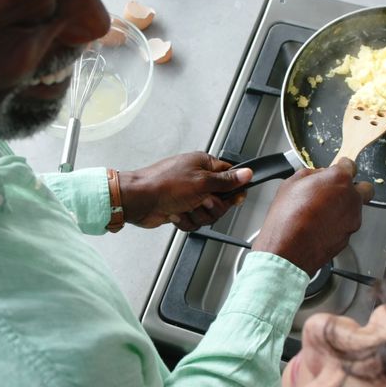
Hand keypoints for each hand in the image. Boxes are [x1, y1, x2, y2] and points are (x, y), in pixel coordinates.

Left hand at [119, 152, 252, 230]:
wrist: (139, 201)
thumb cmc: (163, 185)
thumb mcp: (202, 182)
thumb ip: (227, 181)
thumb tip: (246, 173)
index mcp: (204, 165)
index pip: (230, 177)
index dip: (234, 190)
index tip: (234, 198)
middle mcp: (197, 179)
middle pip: (221, 200)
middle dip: (211, 207)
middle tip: (201, 202)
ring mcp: (188, 195)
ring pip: (207, 214)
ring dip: (196, 215)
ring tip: (185, 207)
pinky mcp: (180, 209)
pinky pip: (194, 221)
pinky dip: (185, 220)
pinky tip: (175, 213)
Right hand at [251, 158, 373, 275]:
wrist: (287, 251)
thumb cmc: (286, 218)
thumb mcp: (290, 184)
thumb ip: (311, 174)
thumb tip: (318, 175)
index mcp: (339, 180)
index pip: (350, 165)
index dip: (340, 167)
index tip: (334, 170)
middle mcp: (352, 199)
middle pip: (364, 188)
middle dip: (352, 188)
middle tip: (334, 191)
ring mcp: (352, 220)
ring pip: (355, 209)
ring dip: (343, 207)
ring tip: (320, 212)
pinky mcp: (348, 237)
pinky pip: (346, 225)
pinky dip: (337, 224)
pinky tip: (319, 226)